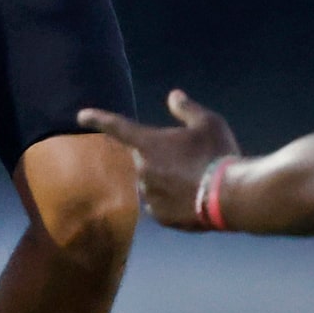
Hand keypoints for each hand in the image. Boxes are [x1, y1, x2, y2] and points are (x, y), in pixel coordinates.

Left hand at [79, 89, 241, 229]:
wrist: (232, 196)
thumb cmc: (218, 154)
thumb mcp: (207, 123)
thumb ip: (186, 109)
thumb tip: (173, 96)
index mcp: (149, 143)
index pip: (117, 126)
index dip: (98, 119)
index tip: (81, 116)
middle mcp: (143, 169)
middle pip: (143, 159)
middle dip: (160, 158)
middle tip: (190, 159)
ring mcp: (150, 195)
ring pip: (152, 184)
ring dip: (166, 181)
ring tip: (196, 181)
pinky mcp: (161, 216)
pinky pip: (160, 206)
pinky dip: (172, 201)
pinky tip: (193, 199)